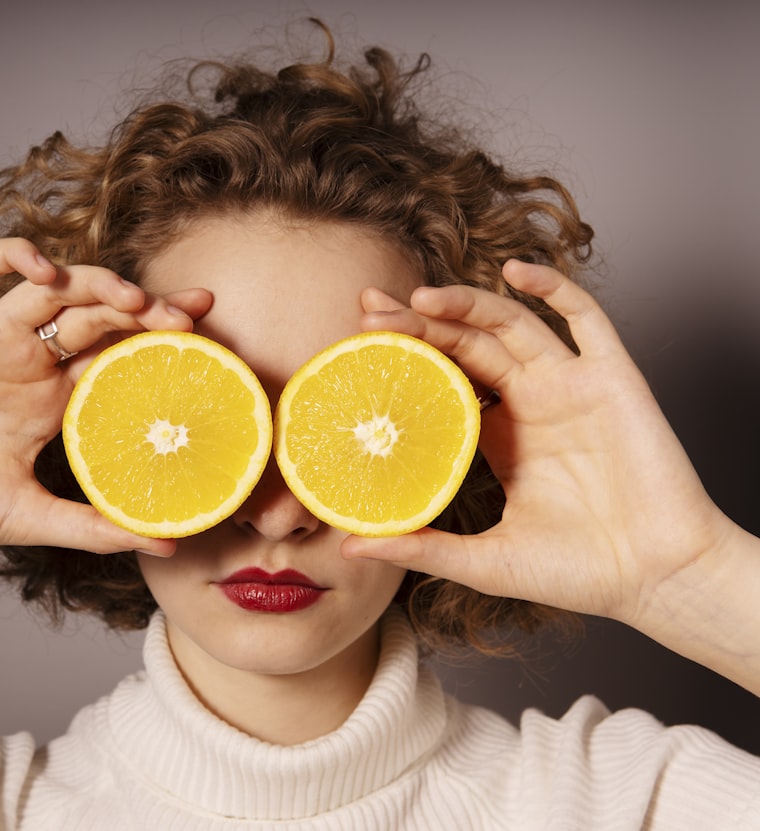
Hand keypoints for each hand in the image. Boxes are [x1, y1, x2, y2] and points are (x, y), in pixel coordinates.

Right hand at [0, 239, 211, 577]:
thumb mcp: (36, 518)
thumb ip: (100, 526)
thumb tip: (169, 542)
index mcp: (52, 398)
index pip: (119, 352)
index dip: (161, 337)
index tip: (208, 333)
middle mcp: (26, 360)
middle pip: (98, 313)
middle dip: (146, 307)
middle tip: (187, 318)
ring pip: (52, 285)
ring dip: (96, 282)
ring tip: (133, 301)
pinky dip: (14, 254)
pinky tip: (47, 270)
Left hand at [344, 260, 731, 630]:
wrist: (656, 579)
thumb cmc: (576, 572)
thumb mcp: (483, 560)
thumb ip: (421, 546)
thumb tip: (351, 546)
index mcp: (499, 436)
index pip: (442, 378)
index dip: (405, 355)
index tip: (360, 340)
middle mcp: (531, 402)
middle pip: (467, 344)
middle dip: (420, 322)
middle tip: (371, 310)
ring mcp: (570, 386)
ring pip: (512, 324)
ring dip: (468, 304)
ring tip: (421, 298)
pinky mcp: (612, 378)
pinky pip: (586, 319)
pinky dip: (554, 289)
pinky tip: (516, 273)